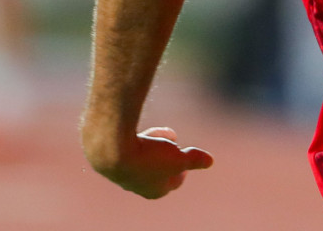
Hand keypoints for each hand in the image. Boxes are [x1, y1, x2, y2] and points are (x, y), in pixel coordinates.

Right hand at [85, 125, 214, 198]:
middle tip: (175, 140)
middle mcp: (138, 186)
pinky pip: (132, 150)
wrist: (111, 149)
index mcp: (156, 191)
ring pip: (145, 158)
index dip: (183, 167)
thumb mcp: (178, 158)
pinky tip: (144, 131)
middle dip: (169, 153)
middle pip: (159, 169)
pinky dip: (141, 140)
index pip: (174, 181)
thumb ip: (195, 160)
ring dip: (156, 144)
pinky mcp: (112, 159)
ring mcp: (124, 174)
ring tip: (165, 132)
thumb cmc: (148, 157)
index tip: (186, 155)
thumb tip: (210, 161)